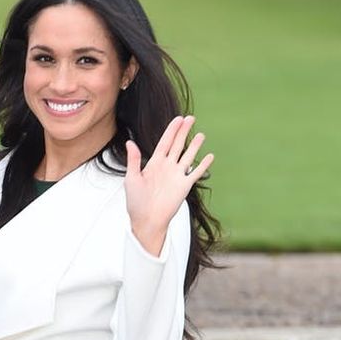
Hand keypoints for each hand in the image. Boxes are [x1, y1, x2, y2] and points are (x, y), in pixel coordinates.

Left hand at [124, 115, 212, 256]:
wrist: (147, 221)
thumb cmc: (136, 202)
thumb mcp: (132, 179)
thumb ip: (133, 160)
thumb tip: (130, 142)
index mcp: (154, 164)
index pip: (165, 142)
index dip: (171, 130)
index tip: (178, 119)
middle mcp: (167, 167)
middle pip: (178, 145)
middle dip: (184, 132)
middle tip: (191, 118)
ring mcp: (176, 176)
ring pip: (188, 156)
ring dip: (195, 146)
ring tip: (202, 134)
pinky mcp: (184, 186)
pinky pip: (196, 173)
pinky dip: (203, 165)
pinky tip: (210, 156)